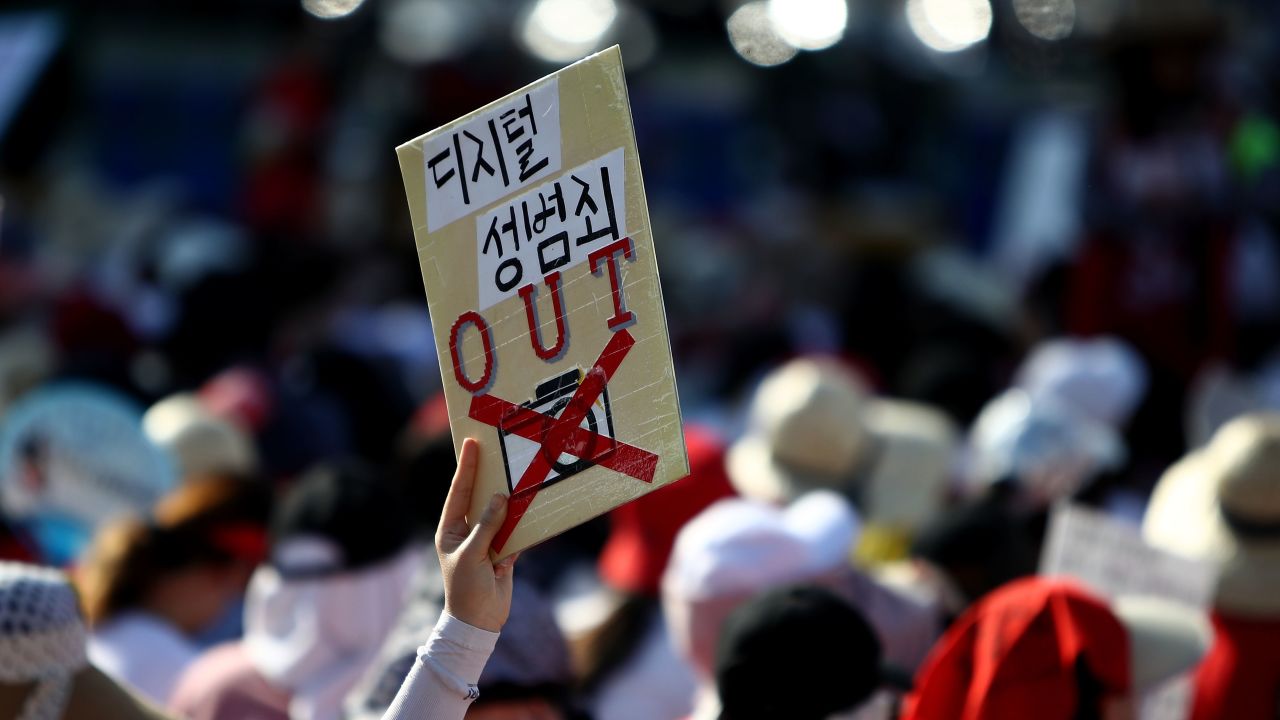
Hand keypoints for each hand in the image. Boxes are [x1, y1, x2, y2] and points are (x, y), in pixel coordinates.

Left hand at [436, 438, 516, 632]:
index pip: (458, 492)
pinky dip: (525, 519)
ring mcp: (487, 540)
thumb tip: (501, 497)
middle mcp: (467, 531)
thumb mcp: (472, 554)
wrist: (479, 622)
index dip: (466, 467)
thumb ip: (486, 525)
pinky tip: (534, 503)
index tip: (471, 444)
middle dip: (488, 475)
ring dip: (510, 496)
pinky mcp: (505, 551)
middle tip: (496, 448)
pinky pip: (516, 529)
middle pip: (479, 496)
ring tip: (520, 471)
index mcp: (450, 529)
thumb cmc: (466, 588)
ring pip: (501, 511)